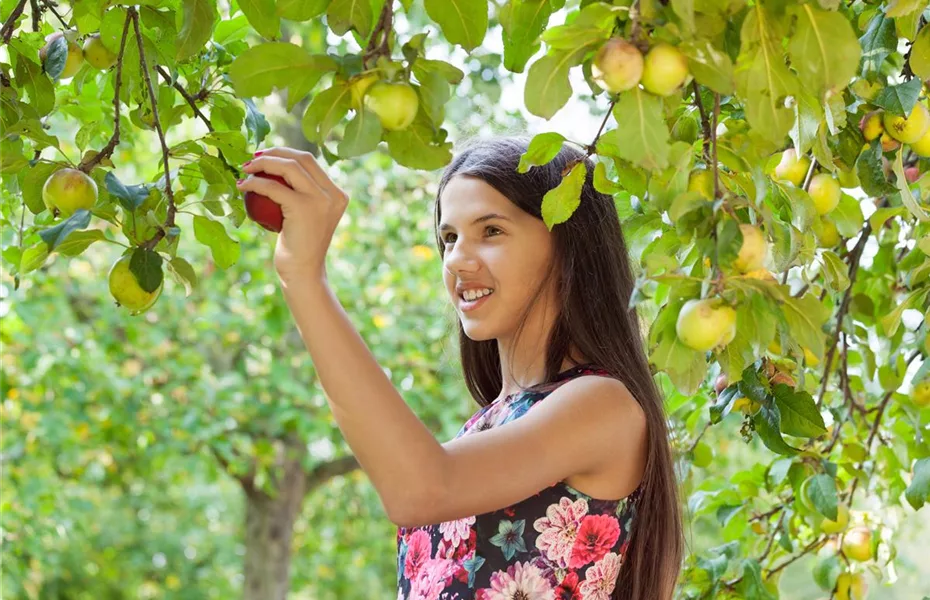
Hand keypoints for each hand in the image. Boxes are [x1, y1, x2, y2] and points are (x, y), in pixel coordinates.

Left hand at [236, 147, 348, 281]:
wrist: (303, 273)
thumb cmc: (298, 247)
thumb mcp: (308, 217)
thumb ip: (304, 196)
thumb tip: (278, 172)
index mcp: (338, 194)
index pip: (310, 162)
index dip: (285, 153)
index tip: (265, 157)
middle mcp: (334, 194)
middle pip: (302, 158)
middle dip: (274, 153)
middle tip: (252, 160)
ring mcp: (321, 200)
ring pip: (289, 167)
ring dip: (262, 163)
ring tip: (245, 169)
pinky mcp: (304, 208)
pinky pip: (273, 187)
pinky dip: (255, 183)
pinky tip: (243, 186)